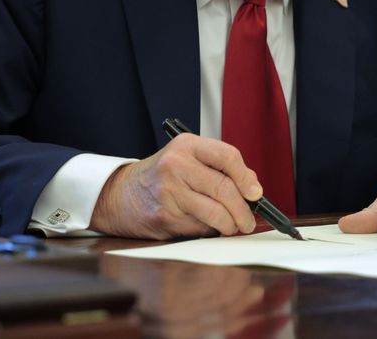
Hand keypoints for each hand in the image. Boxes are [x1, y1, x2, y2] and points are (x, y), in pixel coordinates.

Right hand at [89, 133, 261, 238]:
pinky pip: (199, 228)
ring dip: (230, 225)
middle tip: (247, 221)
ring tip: (231, 226)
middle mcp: (176, 165)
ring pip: (215, 213)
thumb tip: (252, 188)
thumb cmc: (163, 176)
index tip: (256, 194)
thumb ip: (219, 168)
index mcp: (187, 145)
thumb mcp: (187, 159)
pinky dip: (208, 231)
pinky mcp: (164, 217)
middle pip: (224, 189)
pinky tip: (203, 226)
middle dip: (243, 210)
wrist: (120, 194)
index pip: (227, 156)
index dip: (246, 177)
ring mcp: (169, 192)